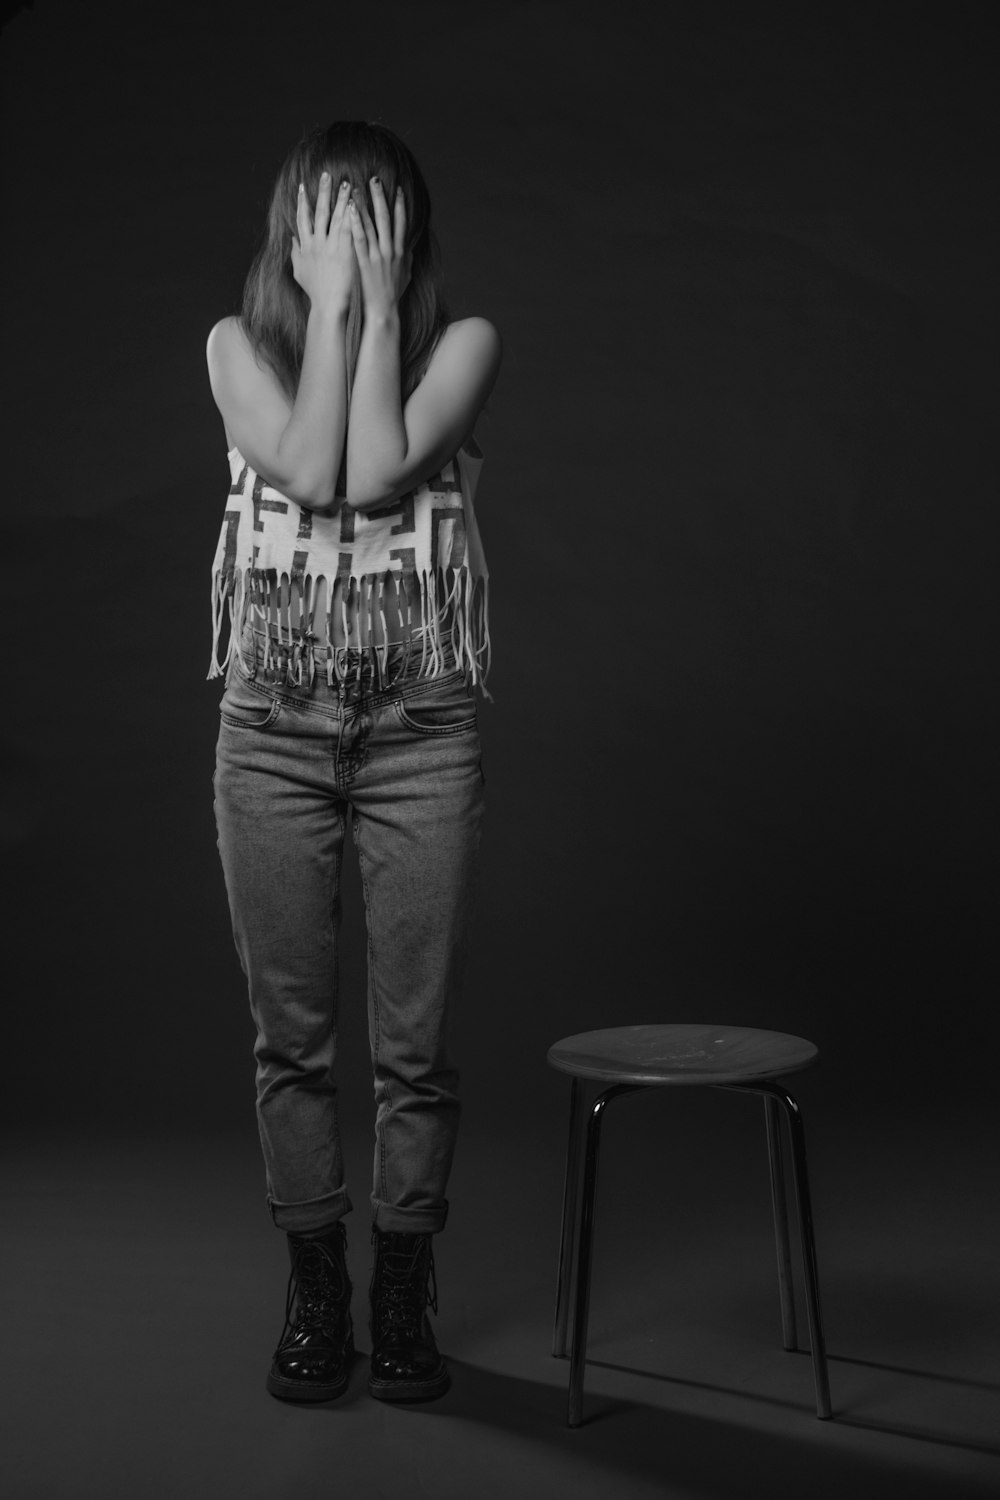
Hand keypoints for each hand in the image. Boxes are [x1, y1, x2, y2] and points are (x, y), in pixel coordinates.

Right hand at [290, 174, 356, 315]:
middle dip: (322, 192)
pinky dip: (354, 214)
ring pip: (336, 216)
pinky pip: (350, 227)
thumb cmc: (316, 294)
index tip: (302, 186)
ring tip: (346, 182)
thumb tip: (292, 240)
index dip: (301, 201)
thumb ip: (296, 254)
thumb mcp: (300, 273)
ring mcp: (331, 246)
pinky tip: (359, 203)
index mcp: (306, 246)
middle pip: (318, 212)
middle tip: (326, 174)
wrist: (329, 307)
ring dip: (341, 198)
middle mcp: (316, 243)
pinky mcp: (345, 252)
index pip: (302, 218)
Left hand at [348, 176, 412, 319]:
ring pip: (370, 225)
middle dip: (380, 197)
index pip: (401, 223)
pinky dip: (354, 223)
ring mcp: (377, 256)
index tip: (396, 189)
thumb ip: (406, 258)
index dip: (399, 204)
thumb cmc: (393, 294)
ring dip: (364, 205)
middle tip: (374, 179)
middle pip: (385, 218)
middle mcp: (390, 250)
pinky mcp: (364, 262)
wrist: (384, 312)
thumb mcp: (406, 274)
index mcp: (400, 251)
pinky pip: (358, 239)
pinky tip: (348, 210)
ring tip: (356, 188)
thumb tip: (409, 247)